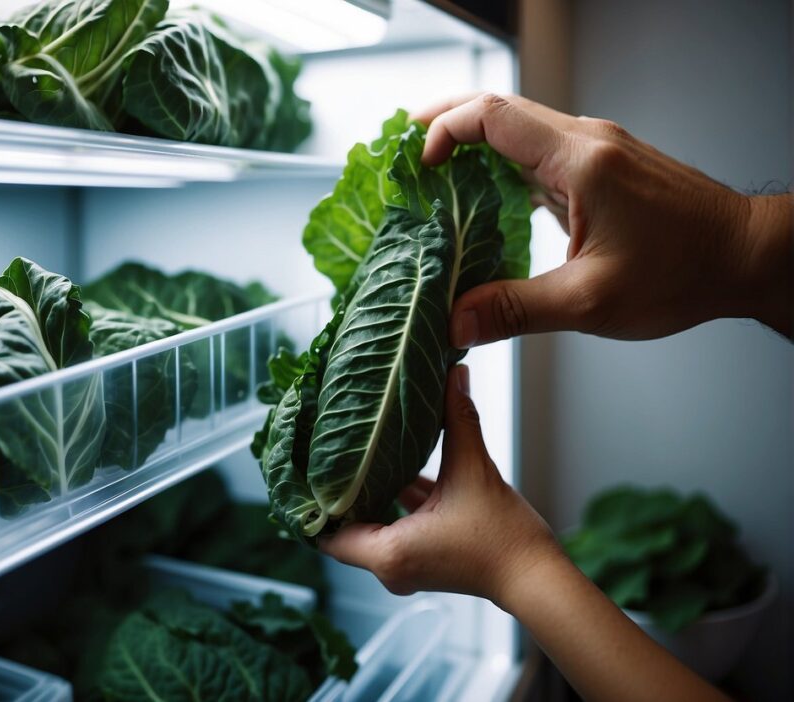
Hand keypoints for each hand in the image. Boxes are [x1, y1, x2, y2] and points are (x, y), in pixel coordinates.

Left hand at [322, 364, 728, 701]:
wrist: (538, 578)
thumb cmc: (504, 538)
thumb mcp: (474, 470)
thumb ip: (458, 419)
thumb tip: (454, 373)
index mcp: (387, 552)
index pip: (326, 533)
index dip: (311, 503)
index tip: (301, 471)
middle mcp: (389, 565)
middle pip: (345, 525)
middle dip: (338, 489)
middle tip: (324, 450)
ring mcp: (406, 563)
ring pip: (372, 522)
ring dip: (368, 491)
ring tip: (354, 452)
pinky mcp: (424, 556)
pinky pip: (397, 525)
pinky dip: (394, 500)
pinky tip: (395, 465)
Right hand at [413, 93, 792, 345]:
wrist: (746, 256)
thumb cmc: (685, 272)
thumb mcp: (592, 300)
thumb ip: (516, 310)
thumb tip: (455, 323)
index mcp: (581, 161)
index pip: (494, 116)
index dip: (445, 131)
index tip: (418, 166)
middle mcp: (587, 142)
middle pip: (500, 108)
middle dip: (446, 124)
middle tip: (405, 152)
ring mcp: (596, 151)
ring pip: (519, 127)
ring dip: (473, 143)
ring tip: (433, 174)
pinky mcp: (602, 167)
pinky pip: (538, 151)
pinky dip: (501, 163)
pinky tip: (484, 195)